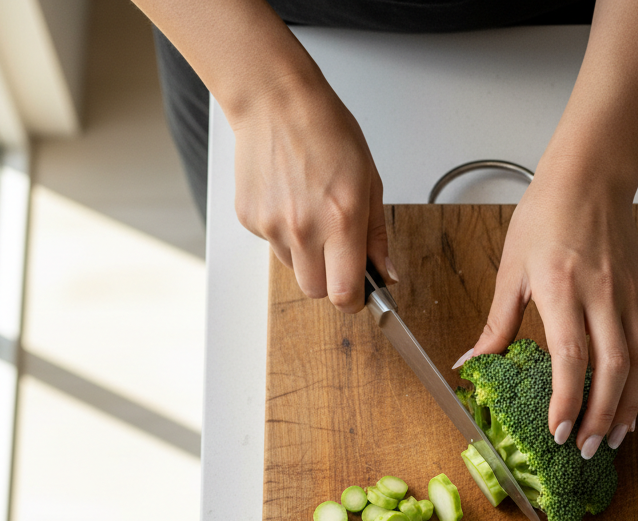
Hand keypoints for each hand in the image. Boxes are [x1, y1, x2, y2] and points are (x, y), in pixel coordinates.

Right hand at [229, 76, 391, 313]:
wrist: (276, 101)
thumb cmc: (326, 131)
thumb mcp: (369, 180)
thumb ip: (377, 235)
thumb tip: (386, 273)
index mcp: (341, 221)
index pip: (345, 294)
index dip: (354, 301)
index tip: (359, 295)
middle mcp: (304, 229)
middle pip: (315, 291)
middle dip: (330, 282)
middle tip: (337, 253)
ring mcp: (272, 226)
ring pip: (294, 269)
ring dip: (306, 255)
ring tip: (311, 212)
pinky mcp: (251, 220)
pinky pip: (273, 245)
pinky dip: (283, 233)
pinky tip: (289, 200)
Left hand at [467, 164, 637, 455]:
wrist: (590, 178)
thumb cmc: (545, 217)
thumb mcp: (510, 270)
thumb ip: (495, 325)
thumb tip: (470, 365)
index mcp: (561, 287)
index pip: (571, 355)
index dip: (567, 399)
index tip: (558, 432)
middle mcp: (601, 294)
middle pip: (611, 367)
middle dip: (600, 415)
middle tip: (586, 450)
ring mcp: (627, 296)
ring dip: (626, 407)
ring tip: (612, 440)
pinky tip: (628, 406)